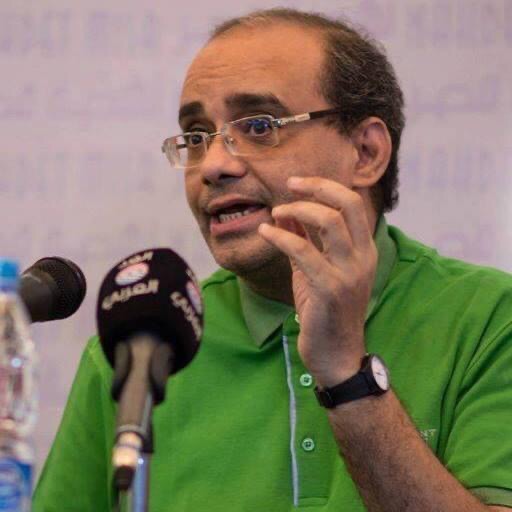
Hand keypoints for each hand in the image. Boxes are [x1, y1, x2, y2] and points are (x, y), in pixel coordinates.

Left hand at [258, 176, 376, 386]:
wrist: (336, 354)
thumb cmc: (325, 311)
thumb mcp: (315, 269)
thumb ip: (306, 240)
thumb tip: (285, 213)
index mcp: (364, 250)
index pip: (352, 203)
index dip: (325, 186)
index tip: (298, 183)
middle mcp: (363, 257)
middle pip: (347, 204)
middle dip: (316, 187)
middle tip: (290, 184)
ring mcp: (349, 273)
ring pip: (329, 222)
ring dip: (296, 210)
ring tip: (275, 213)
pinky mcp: (330, 289)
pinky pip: (303, 251)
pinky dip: (280, 236)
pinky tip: (265, 232)